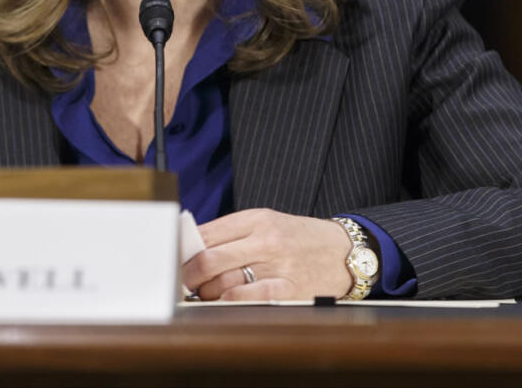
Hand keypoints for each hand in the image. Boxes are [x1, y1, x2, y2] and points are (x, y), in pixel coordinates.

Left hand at [181, 208, 353, 300]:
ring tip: (205, 294)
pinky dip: (229, 303)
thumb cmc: (301, 238)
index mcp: (256, 218)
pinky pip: (247, 298)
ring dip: (207, 293)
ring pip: (223, 282)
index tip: (174, 261)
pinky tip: (224, 303)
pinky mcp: (288, 289)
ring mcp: (277, 265)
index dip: (184, 250)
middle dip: (188, 276)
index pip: (206, 233)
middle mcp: (265, 239)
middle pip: (208, 259)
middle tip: (184, 283)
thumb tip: (193, 248)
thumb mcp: (269, 223)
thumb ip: (233, 233)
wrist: (346, 251)